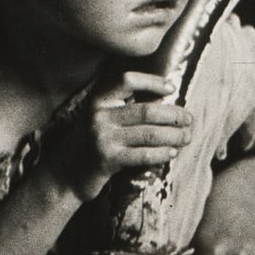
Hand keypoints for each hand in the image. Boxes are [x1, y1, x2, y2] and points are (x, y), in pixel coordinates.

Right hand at [50, 71, 192, 201]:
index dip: (152, 81)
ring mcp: (102, 137)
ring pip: (149, 133)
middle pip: (146, 110)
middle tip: (189, 119)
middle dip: (174, 115)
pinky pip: (143, 154)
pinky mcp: (107, 159)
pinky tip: (172, 152)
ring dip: (174, 135)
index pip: (127, 80)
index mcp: (98, 99)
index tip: (171, 88)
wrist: (65, 173)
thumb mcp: (102, 118)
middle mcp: (98, 115)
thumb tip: (165, 100)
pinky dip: (162, 153)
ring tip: (186, 137)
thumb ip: (125, 107)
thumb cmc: (92, 142)